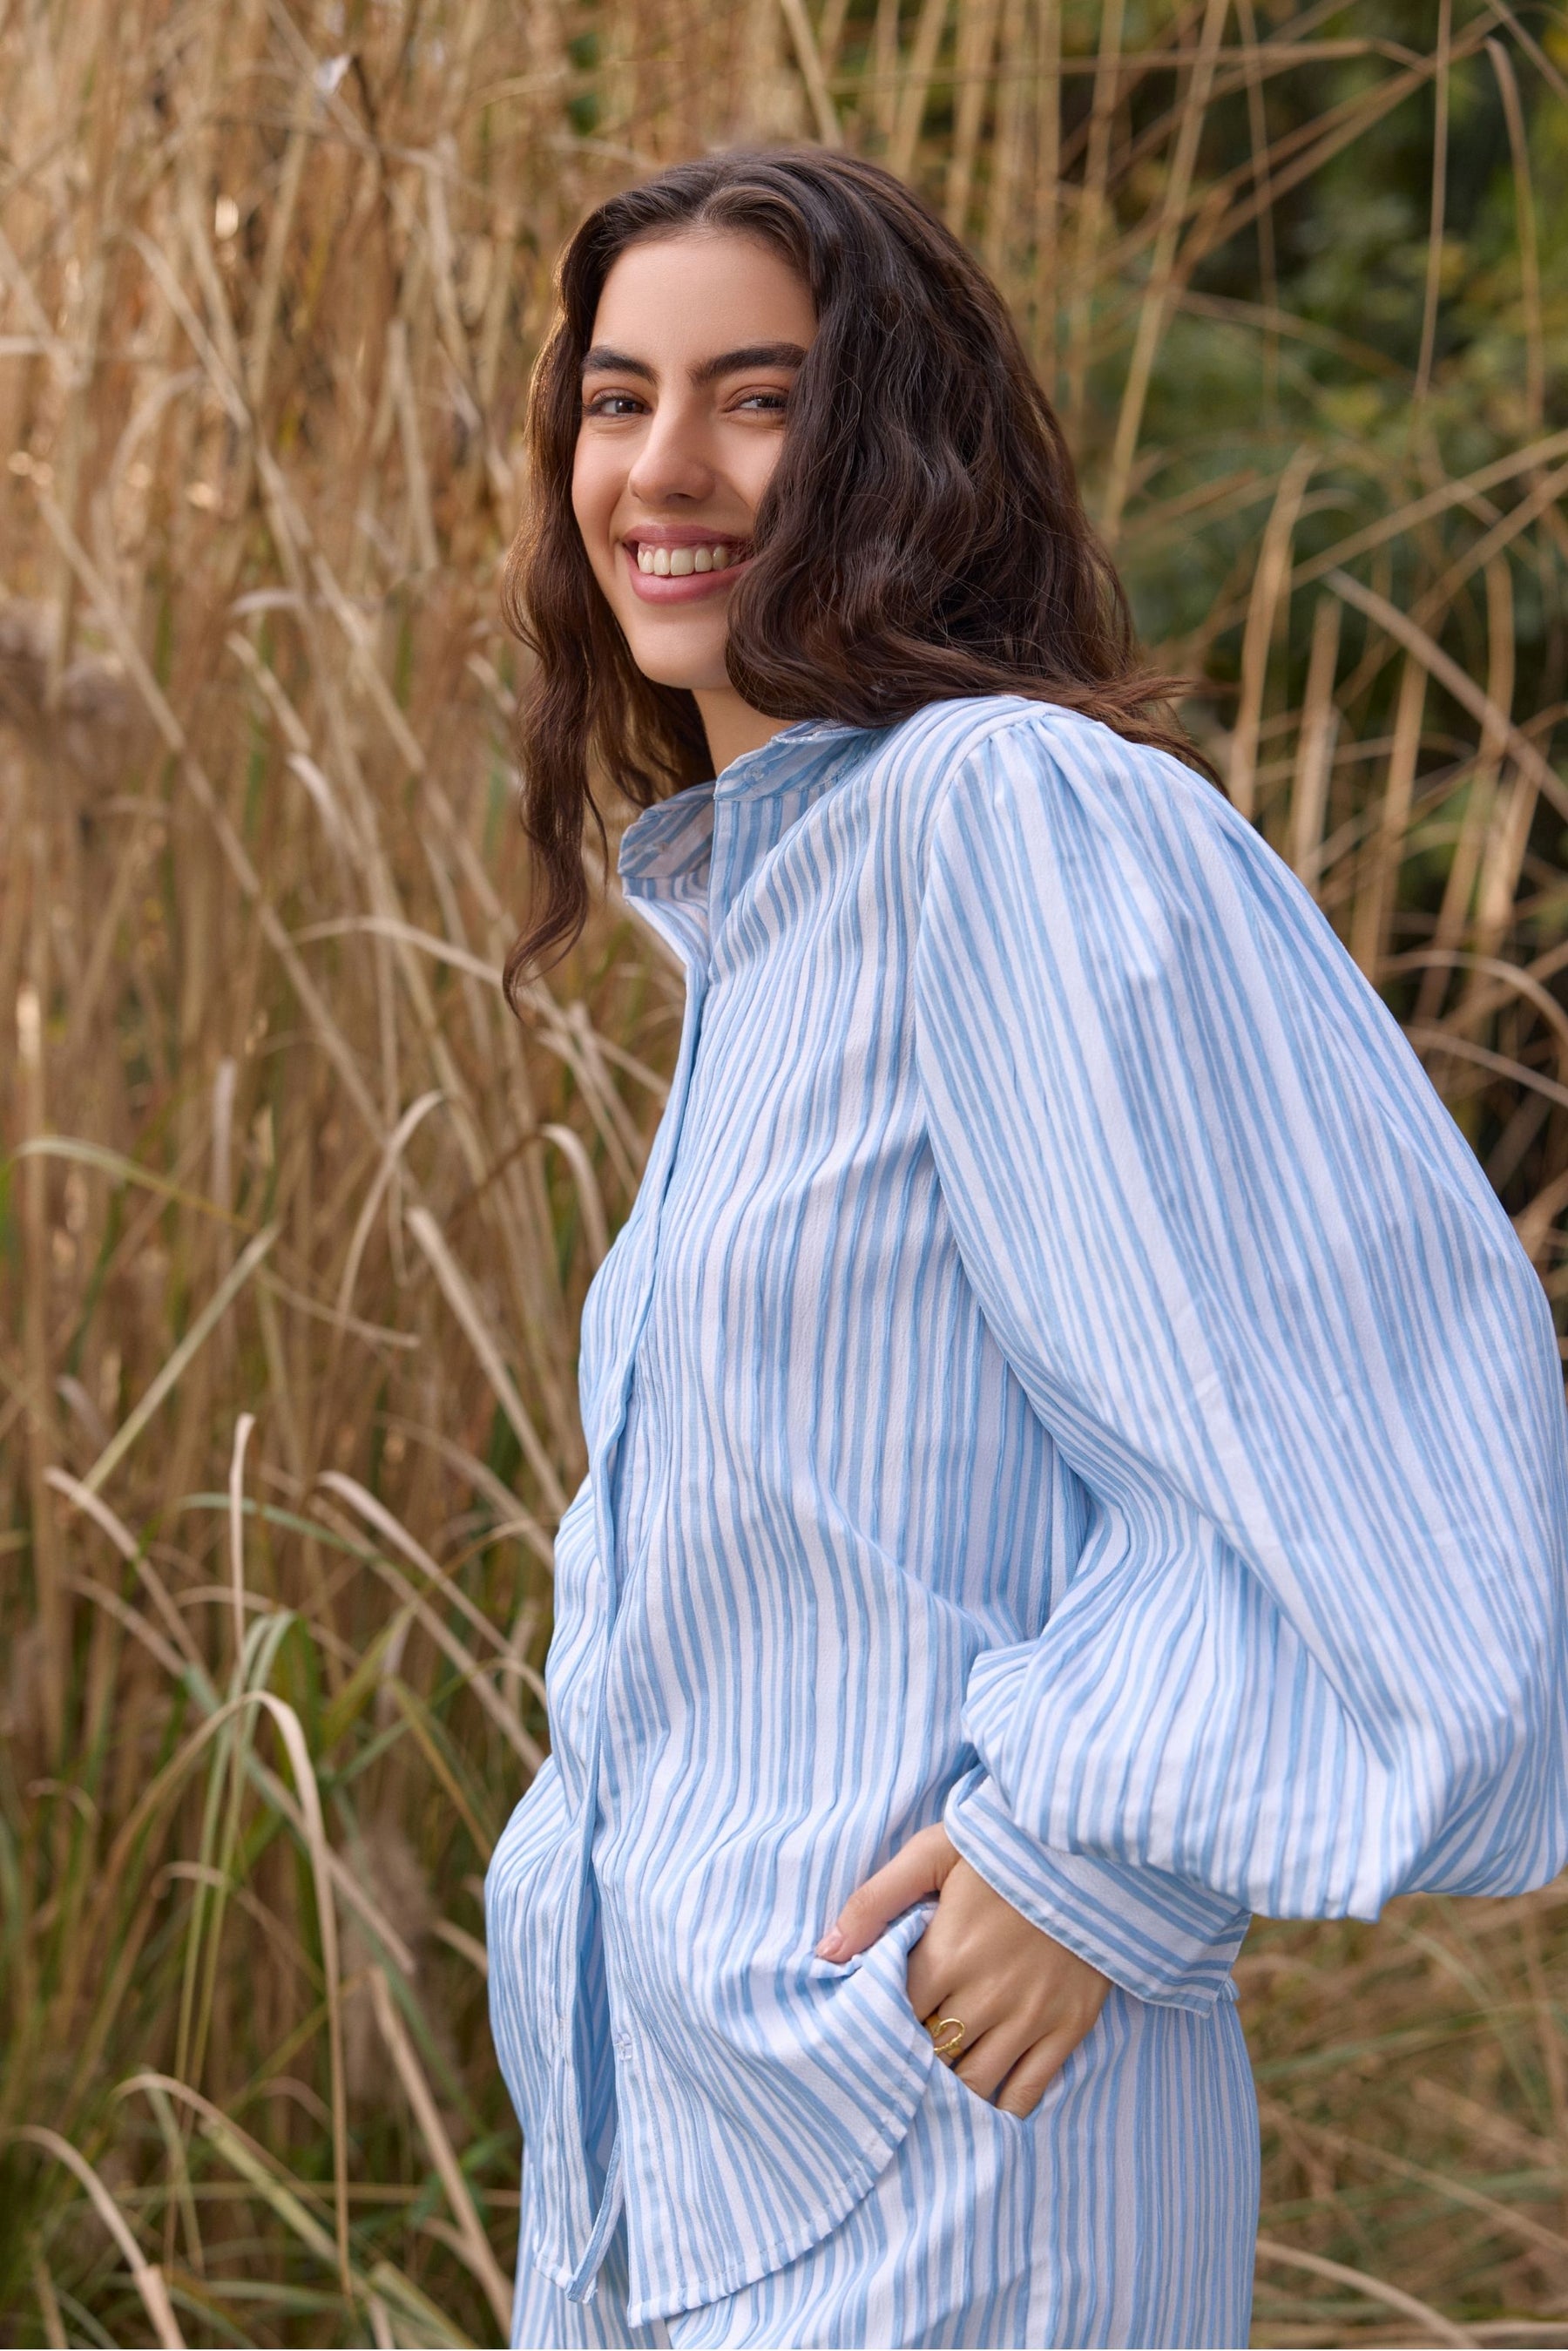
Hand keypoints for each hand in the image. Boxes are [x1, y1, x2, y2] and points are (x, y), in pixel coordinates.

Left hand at [817, 1824, 1109, 2115]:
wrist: (1091, 1851)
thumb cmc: (1004, 1849)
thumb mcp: (933, 1853)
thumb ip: (875, 1901)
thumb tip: (825, 1954)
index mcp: (947, 1954)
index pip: (893, 2015)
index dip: (878, 2022)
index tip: (871, 2024)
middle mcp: (985, 1996)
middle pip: (930, 2054)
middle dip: (912, 2060)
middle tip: (898, 2063)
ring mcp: (1030, 2016)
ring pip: (974, 2082)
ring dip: (950, 2089)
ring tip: (934, 2086)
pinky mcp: (1069, 2027)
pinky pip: (1029, 2091)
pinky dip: (1003, 2108)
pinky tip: (983, 2106)